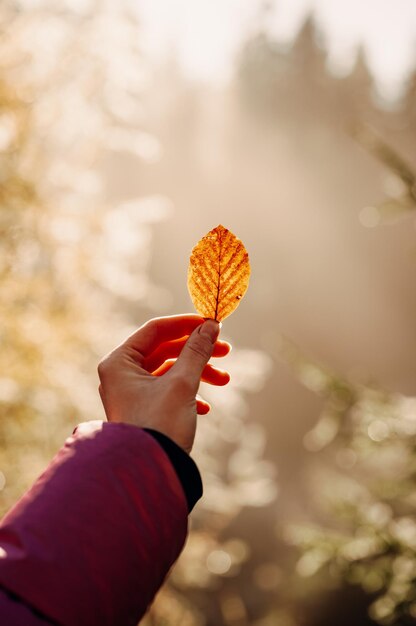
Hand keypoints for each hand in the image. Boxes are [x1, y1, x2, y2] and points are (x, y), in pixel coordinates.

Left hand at [97, 314, 230, 452]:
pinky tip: (205, 407)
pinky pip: (167, 392)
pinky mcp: (142, 412)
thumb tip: (210, 326)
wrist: (148, 476)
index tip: (213, 324)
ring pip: (169, 371)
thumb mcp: (182, 384)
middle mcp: (121, 375)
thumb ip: (197, 351)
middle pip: (165, 350)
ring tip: (224, 382)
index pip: (155, 330)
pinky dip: (188, 394)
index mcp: (119, 362)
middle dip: (197, 351)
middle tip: (226, 351)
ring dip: (198, 373)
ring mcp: (130, 394)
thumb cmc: (159, 426)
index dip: (186, 324)